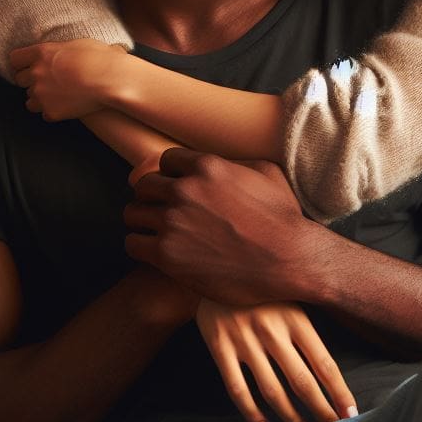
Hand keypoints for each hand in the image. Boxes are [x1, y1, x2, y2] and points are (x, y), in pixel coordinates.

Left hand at [9, 40, 123, 120]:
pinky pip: (44, 114)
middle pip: (20, 80)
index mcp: (41, 53)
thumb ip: (61, 51)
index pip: (15, 59)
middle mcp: (36, 73)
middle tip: (49, 82)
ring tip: (59, 96)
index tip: (29, 67)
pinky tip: (67, 107)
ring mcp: (42, 94)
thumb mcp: (79, 44)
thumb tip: (62, 53)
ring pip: (29, 100)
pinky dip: (54, 112)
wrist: (112, 81)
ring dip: (41, 99)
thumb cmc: (102, 59)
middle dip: (32, 81)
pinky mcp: (51, 111)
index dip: (22, 64)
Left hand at [124, 148, 329, 306]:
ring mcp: (173, 222)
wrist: (288, 260)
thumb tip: (221, 162)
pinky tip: (155, 251)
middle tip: (162, 211)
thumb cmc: (283, 219)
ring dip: (142, 221)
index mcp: (208, 166)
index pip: (166, 161)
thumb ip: (235, 163)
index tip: (175, 188)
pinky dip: (141, 246)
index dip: (170, 175)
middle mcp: (185, 190)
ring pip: (133, 213)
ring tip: (155, 231)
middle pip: (144, 185)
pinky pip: (133, 243)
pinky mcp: (167, 254)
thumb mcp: (267, 173)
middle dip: (152, 197)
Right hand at [196, 299, 356, 421]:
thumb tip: (331, 371)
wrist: (214, 269)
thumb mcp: (290, 299)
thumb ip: (307, 330)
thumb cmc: (262, 291)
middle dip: (320, 411)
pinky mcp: (221, 347)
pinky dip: (251, 413)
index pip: (324, 364)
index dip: (339, 392)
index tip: (350, 414)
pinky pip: (237, 388)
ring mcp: (245, 340)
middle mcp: (272, 330)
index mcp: (295, 318)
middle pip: (302, 382)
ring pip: (272, 390)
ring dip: (290, 417)